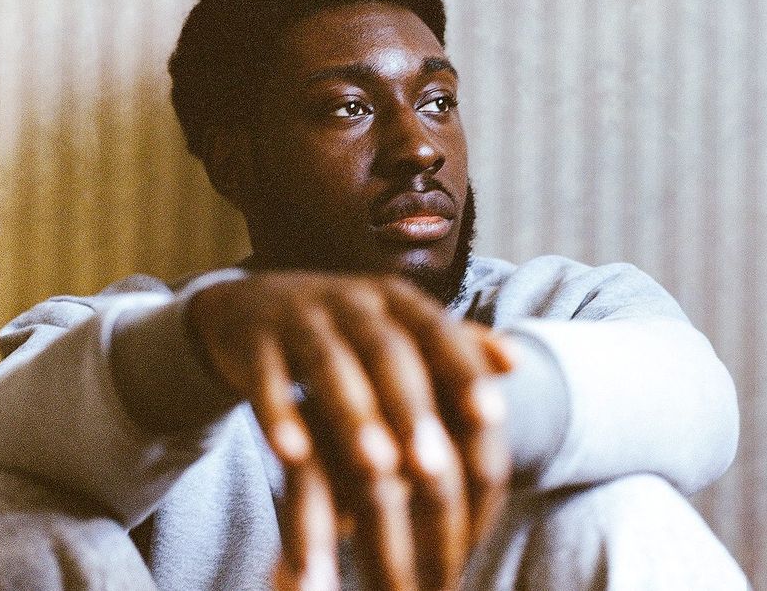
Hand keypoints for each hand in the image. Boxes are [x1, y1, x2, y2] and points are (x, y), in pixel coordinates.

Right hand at [187, 272, 514, 589]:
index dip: (464, 370)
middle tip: (434, 466)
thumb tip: (518, 360)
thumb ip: (454, 348)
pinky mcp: (251, 341)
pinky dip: (278, 413)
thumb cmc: (345, 333)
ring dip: (353, 415)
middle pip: (385, 351)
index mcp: (394, 298)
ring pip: (328, 364)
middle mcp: (349, 300)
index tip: (493, 417)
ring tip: (375, 467)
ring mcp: (297, 317)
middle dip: (411, 408)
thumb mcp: (397, 329)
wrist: (248, 308)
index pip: (437, 330)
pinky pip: (265, 378)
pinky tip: (291, 454)